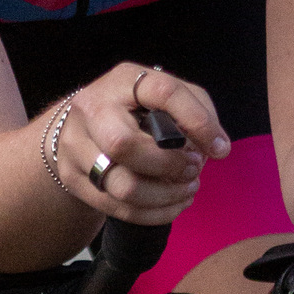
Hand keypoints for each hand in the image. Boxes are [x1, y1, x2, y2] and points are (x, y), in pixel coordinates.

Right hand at [51, 62, 228, 222]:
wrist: (77, 127)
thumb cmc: (133, 110)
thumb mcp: (165, 97)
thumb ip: (197, 111)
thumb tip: (216, 147)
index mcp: (123, 80)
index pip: (163, 92)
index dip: (197, 122)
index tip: (219, 148)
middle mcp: (93, 109)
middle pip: (124, 145)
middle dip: (169, 165)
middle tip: (193, 169)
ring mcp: (77, 146)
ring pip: (123, 186)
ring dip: (165, 195)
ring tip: (187, 189)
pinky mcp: (74, 178)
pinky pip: (119, 208)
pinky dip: (155, 213)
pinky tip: (173, 204)